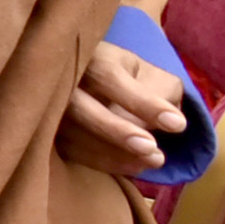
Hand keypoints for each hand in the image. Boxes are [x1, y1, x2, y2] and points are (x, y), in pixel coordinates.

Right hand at [57, 37, 187, 176]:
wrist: (89, 78)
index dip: (142, 102)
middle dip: (117, 131)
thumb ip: (161, 90)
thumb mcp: (147, 71)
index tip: (177, 124)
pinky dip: (101, 162)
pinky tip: (133, 166)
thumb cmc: (125, 75)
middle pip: (79, 107)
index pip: (109, 78)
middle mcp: (62, 79)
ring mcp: (50, 106)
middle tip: (154, 151)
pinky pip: (69, 150)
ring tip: (152, 161)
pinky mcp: (48, 130)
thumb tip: (165, 122)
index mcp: (91, 57)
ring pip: (71, 133)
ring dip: (112, 152)